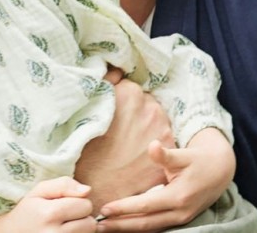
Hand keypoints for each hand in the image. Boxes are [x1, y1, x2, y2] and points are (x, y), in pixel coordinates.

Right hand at [0, 177, 96, 232]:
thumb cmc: (29, 210)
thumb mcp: (40, 191)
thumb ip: (64, 185)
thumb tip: (88, 191)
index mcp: (48, 214)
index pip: (85, 205)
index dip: (77, 202)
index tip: (63, 205)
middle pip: (90, 223)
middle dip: (81, 217)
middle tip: (64, 217)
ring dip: (80, 229)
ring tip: (64, 226)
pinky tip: (64, 232)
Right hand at [74, 67, 174, 209]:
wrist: (96, 187)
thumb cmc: (86, 148)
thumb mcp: (88, 110)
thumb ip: (105, 83)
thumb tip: (116, 69)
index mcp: (131, 93)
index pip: (132, 88)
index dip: (122, 101)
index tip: (115, 113)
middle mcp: (152, 107)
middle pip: (148, 104)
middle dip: (137, 114)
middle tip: (121, 131)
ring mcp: (163, 130)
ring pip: (158, 124)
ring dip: (148, 130)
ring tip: (130, 146)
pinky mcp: (170, 152)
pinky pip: (165, 144)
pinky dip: (155, 149)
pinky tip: (139, 157)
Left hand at [96, 128, 235, 231]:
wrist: (220, 171)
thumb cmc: (197, 160)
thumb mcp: (183, 155)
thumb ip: (166, 154)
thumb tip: (152, 146)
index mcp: (179, 196)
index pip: (146, 205)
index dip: (124, 208)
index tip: (105, 208)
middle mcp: (180, 212)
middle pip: (145, 224)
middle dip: (120, 226)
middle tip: (97, 225)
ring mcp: (180, 219)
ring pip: (150, 229)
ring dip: (127, 229)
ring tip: (105, 228)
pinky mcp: (178, 221)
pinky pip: (155, 227)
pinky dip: (138, 228)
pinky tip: (122, 226)